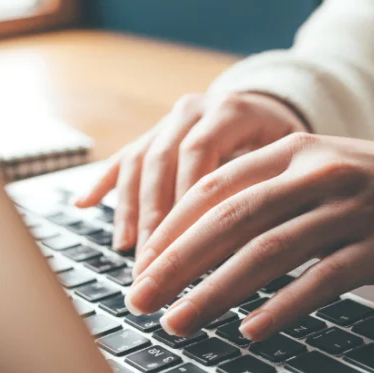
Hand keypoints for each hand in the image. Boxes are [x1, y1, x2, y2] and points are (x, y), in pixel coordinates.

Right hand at [73, 91, 305, 251]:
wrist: (274, 109)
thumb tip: (260, 242)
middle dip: (154, 217)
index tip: (182, 245)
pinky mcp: (154, 134)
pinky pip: (123, 157)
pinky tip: (83, 204)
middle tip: (151, 263)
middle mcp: (195, 110)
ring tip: (127, 250)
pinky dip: (103, 182)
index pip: (200, 154)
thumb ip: (272, 187)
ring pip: (140, 161)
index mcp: (232, 111)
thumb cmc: (289, 147)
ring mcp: (170, 121)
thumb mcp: (291, 160)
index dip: (187, 200)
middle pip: (163, 161)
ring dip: (130, 209)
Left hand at [124, 133, 373, 340]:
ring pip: (267, 252)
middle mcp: (316, 173)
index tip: (140, 264)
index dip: (171, 228)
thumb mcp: (314, 170)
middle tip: (140, 299)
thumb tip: (191, 240)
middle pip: (231, 219)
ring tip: (179, 323)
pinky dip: (281, 307)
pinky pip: (320, 280)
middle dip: (177, 264)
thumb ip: (260, 192)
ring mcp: (348, 209)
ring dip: (215, 292)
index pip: (215, 187)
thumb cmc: (370, 186)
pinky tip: (249, 331)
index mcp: (292, 150)